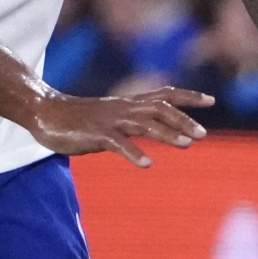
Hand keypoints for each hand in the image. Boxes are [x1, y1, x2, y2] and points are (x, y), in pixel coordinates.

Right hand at [25, 85, 211, 165]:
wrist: (45, 112)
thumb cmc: (78, 119)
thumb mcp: (111, 117)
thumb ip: (132, 122)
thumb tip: (153, 130)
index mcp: (129, 104)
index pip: (165, 94)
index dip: (188, 96)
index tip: (211, 100)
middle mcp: (124, 108)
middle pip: (160, 109)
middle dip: (183, 120)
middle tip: (203, 134)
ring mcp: (110, 120)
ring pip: (144, 124)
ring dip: (167, 134)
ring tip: (187, 145)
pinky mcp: (96, 134)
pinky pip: (118, 143)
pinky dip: (133, 152)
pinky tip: (147, 164)